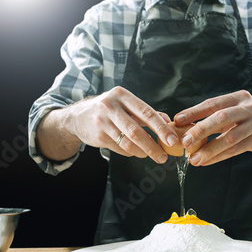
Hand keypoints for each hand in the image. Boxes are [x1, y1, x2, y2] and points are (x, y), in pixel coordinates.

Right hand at [42, 86, 178, 163]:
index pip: (146, 112)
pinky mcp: (97, 136)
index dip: (161, 128)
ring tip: (153, 156)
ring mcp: (102, 122)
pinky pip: (119, 148)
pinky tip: (136, 152)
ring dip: (143, 152)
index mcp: (122, 95)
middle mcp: (110, 106)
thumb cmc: (109, 109)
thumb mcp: (126, 104)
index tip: (173, 140)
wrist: (78, 117)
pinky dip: (131, 152)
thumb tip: (169, 122)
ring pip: (127, 142)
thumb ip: (147, 112)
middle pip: (136, 130)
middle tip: (164, 156)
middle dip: (153, 145)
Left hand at [174, 90, 251, 165]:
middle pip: (220, 117)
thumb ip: (214, 118)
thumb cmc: (248, 123)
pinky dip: (219, 156)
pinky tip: (207, 162)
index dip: (194, 112)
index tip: (177, 120)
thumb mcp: (233, 114)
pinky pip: (236, 149)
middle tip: (184, 141)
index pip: (212, 103)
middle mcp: (248, 107)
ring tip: (194, 159)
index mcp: (237, 97)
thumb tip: (184, 127)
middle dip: (200, 130)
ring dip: (209, 149)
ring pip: (229, 137)